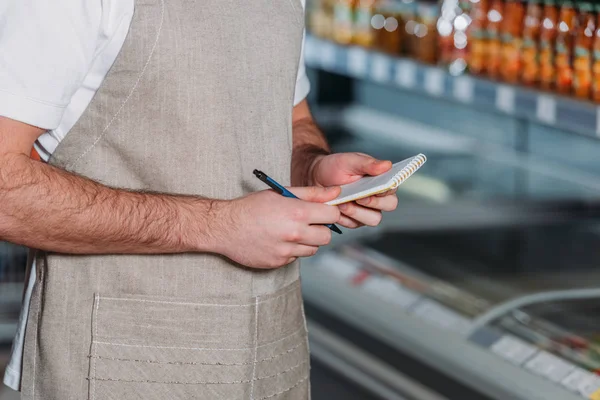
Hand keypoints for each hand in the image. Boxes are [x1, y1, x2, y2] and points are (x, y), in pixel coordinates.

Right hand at [214, 186, 340, 268]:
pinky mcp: (279, 263)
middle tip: (306, 222)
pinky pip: (296, 258)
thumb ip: (311, 193)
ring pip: (313, 249)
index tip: (322, 211)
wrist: (224, 227)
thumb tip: (335, 192)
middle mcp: (294, 233)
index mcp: (297, 212)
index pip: (333, 215)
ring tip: (289, 231)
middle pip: (326, 236)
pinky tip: (278, 241)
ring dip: (306, 241)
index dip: (329, 212)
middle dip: (320, 228)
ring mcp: (286, 251)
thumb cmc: (251, 207)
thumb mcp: (281, 193)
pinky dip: (292, 250)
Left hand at [311, 152, 397, 228]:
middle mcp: (378, 196)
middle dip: (373, 203)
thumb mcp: (350, 161)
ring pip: (374, 219)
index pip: (393, 187)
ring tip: (342, 203)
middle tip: (357, 197)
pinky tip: (337, 207)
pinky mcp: (355, 220)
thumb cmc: (335, 167)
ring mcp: (368, 210)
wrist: (316, 177)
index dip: (385, 190)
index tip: (373, 189)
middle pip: (389, 206)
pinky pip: (355, 224)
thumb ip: (368, 164)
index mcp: (381, 180)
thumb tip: (387, 165)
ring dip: (358, 212)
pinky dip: (345, 217)